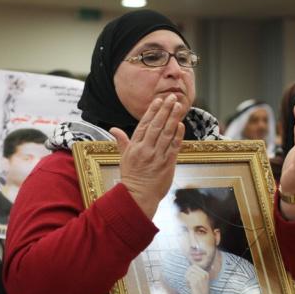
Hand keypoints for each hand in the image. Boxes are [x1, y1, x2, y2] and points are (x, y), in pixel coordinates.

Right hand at [111, 95, 186, 218]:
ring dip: (173, 118)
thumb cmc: (131, 177)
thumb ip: (121, 141)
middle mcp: (145, 149)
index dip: (152, 111)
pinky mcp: (166, 164)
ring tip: (178, 106)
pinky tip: (181, 125)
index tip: (159, 100)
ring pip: (166, 133)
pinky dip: (178, 135)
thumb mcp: (123, 158)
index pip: (144, 124)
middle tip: (172, 97)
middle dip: (164, 110)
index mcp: (134, 146)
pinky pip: (173, 146)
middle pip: (156, 125)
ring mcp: (156, 156)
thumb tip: (113, 129)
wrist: (138, 196)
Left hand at [185, 265, 209, 293]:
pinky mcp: (195, 282)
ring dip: (187, 279)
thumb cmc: (201, 291)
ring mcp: (199, 278)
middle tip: (189, 281)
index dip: (190, 271)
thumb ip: (197, 274)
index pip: (194, 266)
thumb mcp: (202, 281)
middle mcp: (203, 274)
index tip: (191, 278)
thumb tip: (189, 268)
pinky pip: (187, 278)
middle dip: (188, 274)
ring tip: (189, 285)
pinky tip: (189, 287)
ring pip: (188, 273)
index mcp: (206, 273)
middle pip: (190, 268)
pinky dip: (186, 282)